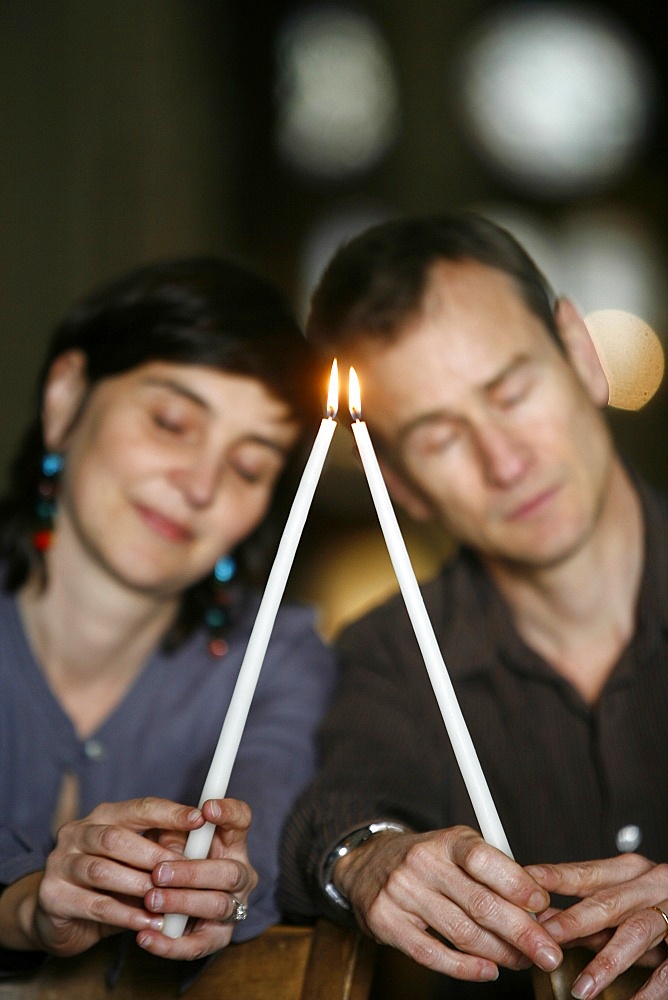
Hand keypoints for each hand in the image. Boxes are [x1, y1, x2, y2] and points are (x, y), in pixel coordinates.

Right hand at [0, 796, 255, 962]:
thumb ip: (160, 848)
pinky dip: (125, 914)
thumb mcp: (136, 859)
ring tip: (166, 900)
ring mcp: (61, 863)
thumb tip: (204, 842)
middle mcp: (78, 833)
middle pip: (116, 838)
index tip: (200, 819)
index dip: (170, 812)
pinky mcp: (53, 896)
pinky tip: (147, 921)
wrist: (59, 913)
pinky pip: (94, 904)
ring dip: (138, 886)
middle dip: (152, 855)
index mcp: (103, 816)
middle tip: (181, 871)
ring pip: (102, 871)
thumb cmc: (110, 882)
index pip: (139, 807)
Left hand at [138, 797, 257, 959]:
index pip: (241, 821)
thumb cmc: (167, 858)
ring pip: (217, 905)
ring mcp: (233, 907)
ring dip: (182, 903)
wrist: (164, 902)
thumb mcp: (168, 838)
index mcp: (231, 843)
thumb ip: (171, 835)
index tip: (207, 808)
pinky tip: (145, 937)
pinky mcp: (216, 938)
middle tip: (159, 872)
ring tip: (151, 900)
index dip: (229, 813)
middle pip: (229, 872)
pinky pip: (197, 945)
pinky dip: (170, 944)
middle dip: (193, 872)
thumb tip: (167, 842)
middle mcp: (239, 874)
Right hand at [334, 824, 561, 981]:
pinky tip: (488, 970)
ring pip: (461, 933)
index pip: (484, 858)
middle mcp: (422, 862)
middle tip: (549, 953)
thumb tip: (539, 909)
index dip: (517, 883)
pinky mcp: (387, 922)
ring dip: (500, 954)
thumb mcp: (457, 850)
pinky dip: (465, 968)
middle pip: (480, 903)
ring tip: (523, 962)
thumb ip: (493, 874)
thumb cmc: (427, 860)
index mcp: (446, 840)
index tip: (544, 905)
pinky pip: (432, 954)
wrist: (367, 864)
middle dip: (522, 932)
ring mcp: (402, 893)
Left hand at [526, 855, 667, 998]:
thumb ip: (584, 910)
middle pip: (606, 903)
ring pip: (636, 934)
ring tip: (582, 988)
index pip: (586, 873)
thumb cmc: (656, 904)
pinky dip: (648, 990)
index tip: (528, 880)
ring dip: (606, 963)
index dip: (556, 877)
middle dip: (573, 921)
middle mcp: (649, 886)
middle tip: (545, 936)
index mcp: (628, 871)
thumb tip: (540, 917)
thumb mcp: (621, 902)